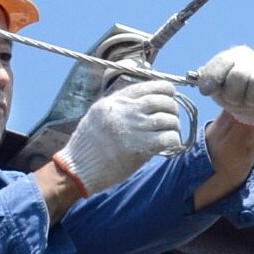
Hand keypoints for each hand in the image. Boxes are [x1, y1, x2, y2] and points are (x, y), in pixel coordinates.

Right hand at [54, 81, 184, 194]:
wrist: (79, 167)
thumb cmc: (88, 143)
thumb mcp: (98, 113)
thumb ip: (119, 104)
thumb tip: (143, 98)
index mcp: (116, 101)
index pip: (151, 86)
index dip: (166, 90)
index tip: (170, 96)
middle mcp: (127, 111)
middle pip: (164, 102)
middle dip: (173, 109)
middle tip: (172, 117)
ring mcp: (135, 129)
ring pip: (169, 120)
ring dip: (174, 126)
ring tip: (170, 133)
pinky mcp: (142, 148)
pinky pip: (169, 138)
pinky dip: (174, 141)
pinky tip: (170, 145)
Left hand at [192, 45, 253, 126]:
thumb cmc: (233, 97)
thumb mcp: (216, 91)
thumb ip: (207, 84)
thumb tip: (206, 87)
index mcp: (231, 58)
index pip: (222, 63)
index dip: (214, 79)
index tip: (209, 92)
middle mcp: (250, 58)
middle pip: (239, 76)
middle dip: (234, 95)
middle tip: (236, 101)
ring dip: (252, 101)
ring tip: (251, 103)